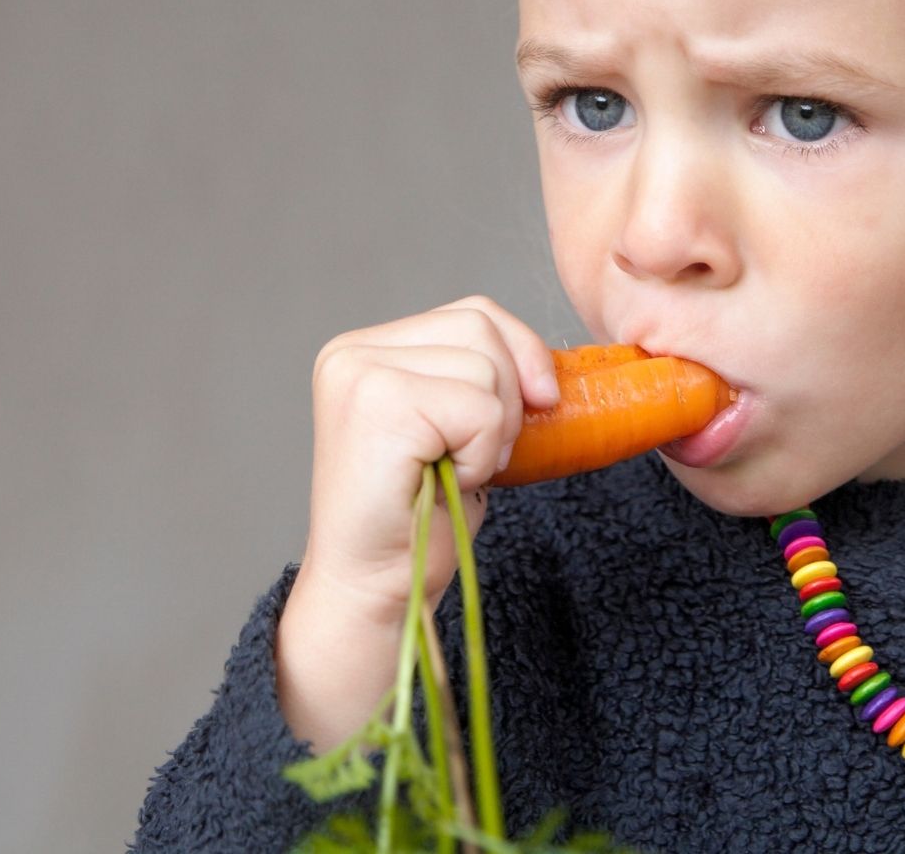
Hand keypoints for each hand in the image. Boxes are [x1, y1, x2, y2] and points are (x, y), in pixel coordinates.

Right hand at [297, 295, 560, 620]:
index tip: (531, 410)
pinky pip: (479, 408)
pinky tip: (447, 481)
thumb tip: (552, 363)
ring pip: (486, 367)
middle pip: (483, 326)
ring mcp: (359, 374)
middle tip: (475, 455)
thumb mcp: (459, 428)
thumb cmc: (418, 518)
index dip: (520, 359)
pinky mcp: (377, 405)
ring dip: (493, 433)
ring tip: (454, 470)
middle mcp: (352, 352)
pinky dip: (482, 453)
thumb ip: (484, 376)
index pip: (475, 313)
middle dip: (509, 396)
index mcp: (366, 349)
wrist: (376, 589)